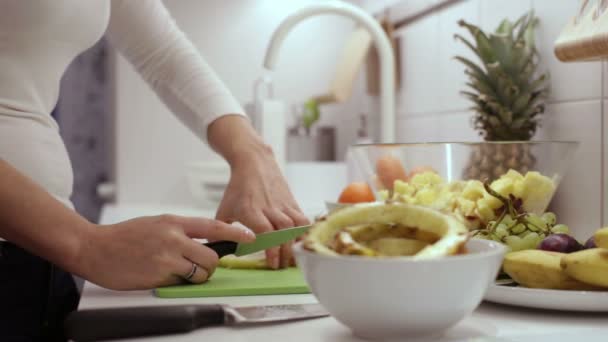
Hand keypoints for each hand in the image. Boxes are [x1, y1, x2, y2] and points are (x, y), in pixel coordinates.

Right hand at [76, 214, 254, 289]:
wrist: (94, 247)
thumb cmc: (124, 237)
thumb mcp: (157, 224)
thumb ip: (180, 231)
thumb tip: (204, 241)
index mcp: (174, 222)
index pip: (213, 226)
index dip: (235, 232)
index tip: (250, 237)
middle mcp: (173, 237)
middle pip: (212, 256)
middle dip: (211, 265)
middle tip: (201, 267)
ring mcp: (165, 257)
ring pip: (200, 272)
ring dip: (197, 276)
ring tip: (181, 272)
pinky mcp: (157, 275)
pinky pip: (181, 282)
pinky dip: (178, 282)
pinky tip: (162, 275)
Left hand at [215, 147, 308, 268]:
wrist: (254, 163)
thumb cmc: (238, 189)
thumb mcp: (224, 209)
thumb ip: (220, 231)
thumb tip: (216, 250)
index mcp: (250, 210)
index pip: (265, 231)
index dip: (271, 248)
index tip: (272, 263)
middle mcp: (269, 207)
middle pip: (283, 232)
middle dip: (284, 252)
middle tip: (281, 266)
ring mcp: (282, 204)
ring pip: (295, 226)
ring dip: (295, 244)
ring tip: (292, 258)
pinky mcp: (292, 201)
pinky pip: (303, 218)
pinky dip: (304, 232)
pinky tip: (301, 243)